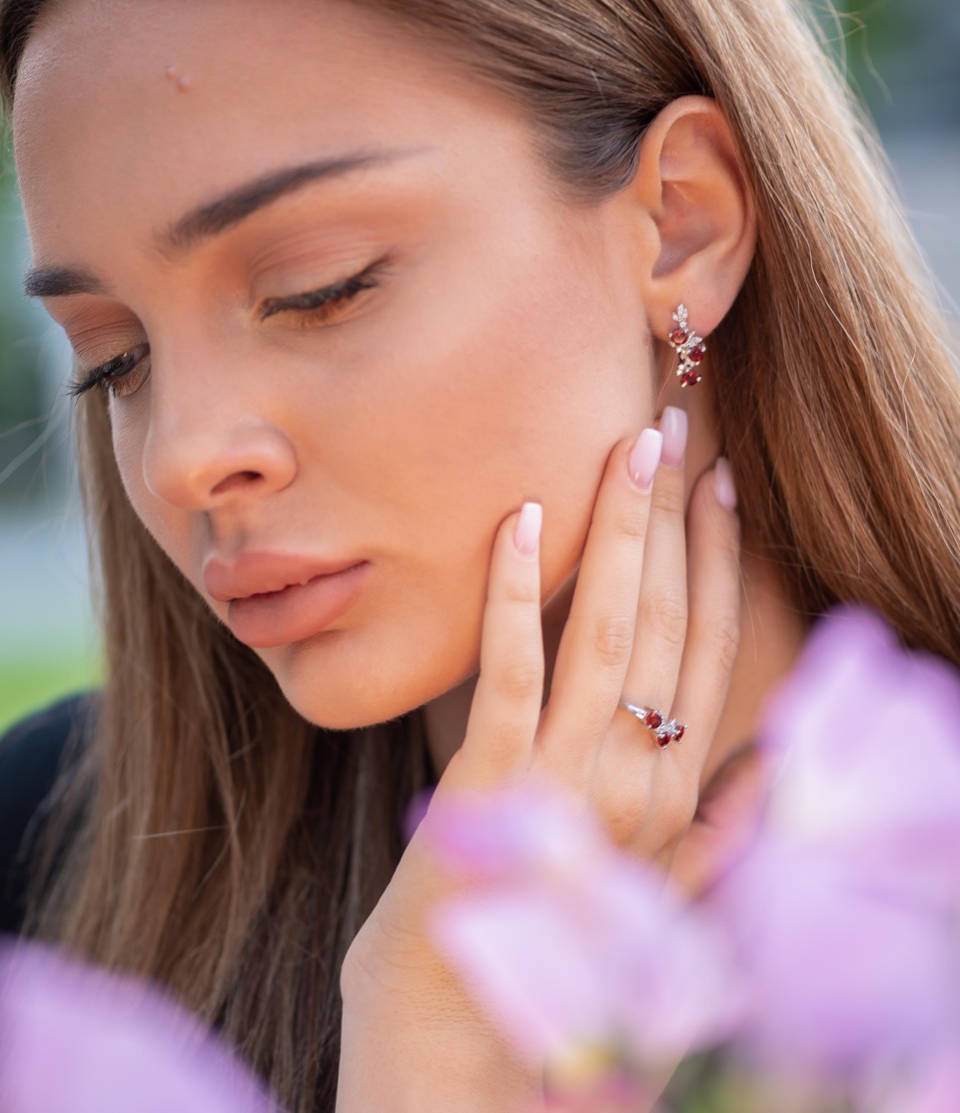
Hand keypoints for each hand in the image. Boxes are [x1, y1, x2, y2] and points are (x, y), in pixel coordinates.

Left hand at [337, 408, 741, 1108]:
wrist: (456, 1029)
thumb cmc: (553, 943)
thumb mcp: (655, 892)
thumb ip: (718, 832)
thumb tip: (769, 773)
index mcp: (679, 794)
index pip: (712, 651)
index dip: (723, 563)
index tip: (722, 487)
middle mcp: (642, 779)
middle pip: (669, 621)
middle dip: (676, 518)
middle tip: (674, 428)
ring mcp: (569, 778)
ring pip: (608, 629)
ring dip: (621, 531)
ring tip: (628, 447)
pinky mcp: (494, 780)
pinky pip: (511, 668)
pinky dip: (519, 591)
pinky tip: (522, 520)